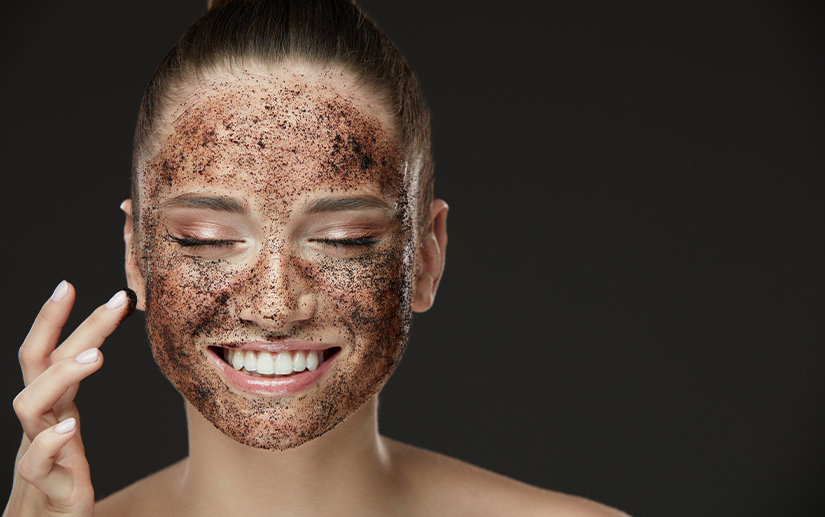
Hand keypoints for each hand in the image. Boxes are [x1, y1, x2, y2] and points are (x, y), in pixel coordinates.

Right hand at [4, 282, 134, 516]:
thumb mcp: (67, 428)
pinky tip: (70, 428)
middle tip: (112, 301)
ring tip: (97, 356)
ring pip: (30, 407)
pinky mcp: (50, 487)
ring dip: (62, 376)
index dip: (58, 319)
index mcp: (51, 406)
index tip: (71, 283)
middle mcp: (40, 422)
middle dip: (64, 326)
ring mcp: (40, 452)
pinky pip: (36, 464)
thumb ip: (72, 394)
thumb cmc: (57, 479)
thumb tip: (93, 347)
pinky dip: (49, 444)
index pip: (46, 352)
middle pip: (39, 365)